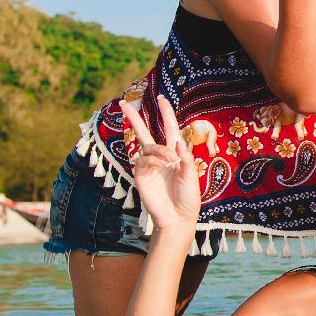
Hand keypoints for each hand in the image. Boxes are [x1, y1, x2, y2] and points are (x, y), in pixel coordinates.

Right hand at [122, 95, 200, 235]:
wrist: (178, 217)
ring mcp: (148, 166)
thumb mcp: (191, 175)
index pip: (169, 129)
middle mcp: (159, 157)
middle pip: (144, 132)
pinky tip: (162, 165)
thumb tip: (175, 142)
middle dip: (134, 118)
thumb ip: (185, 157)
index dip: (166, 113)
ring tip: (170, 160)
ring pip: (148, 147)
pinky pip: (143, 160)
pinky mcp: (140, 176)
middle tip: (123, 102)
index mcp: (174, 154)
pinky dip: (153, 160)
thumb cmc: (188, 197)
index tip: (161, 98)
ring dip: (159, 150)